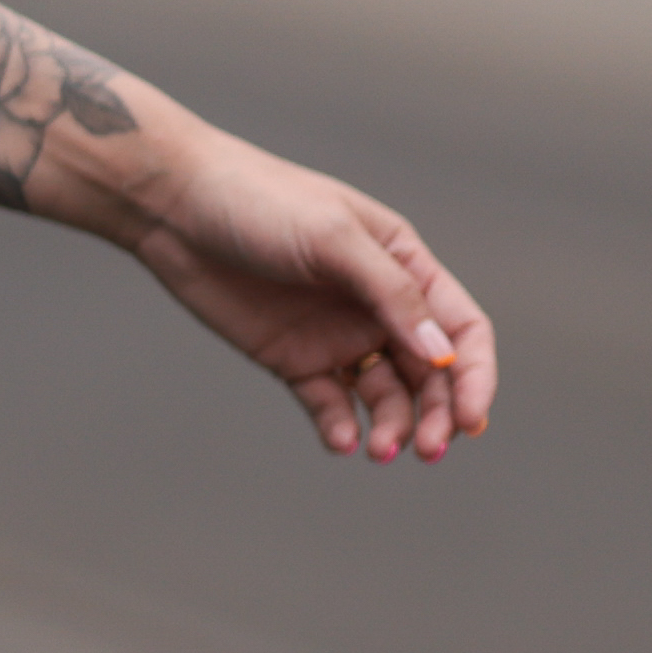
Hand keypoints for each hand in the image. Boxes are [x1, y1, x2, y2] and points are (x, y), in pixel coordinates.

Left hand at [105, 123, 495, 463]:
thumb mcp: (334, 238)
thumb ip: (391, 294)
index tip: (471, 420)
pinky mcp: (293, 359)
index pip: (461, 329)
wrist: (176, 207)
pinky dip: (340, 426)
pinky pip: (329, 403)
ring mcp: (336, 334)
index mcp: (404, 264)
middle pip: (431, 373)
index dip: (475, 375)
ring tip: (379, 450)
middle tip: (428, 450)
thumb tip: (443, 354)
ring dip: (392, 426)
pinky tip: (341, 441)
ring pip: (385, 395)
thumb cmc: (261, 202)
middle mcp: (378, 305)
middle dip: (437, 414)